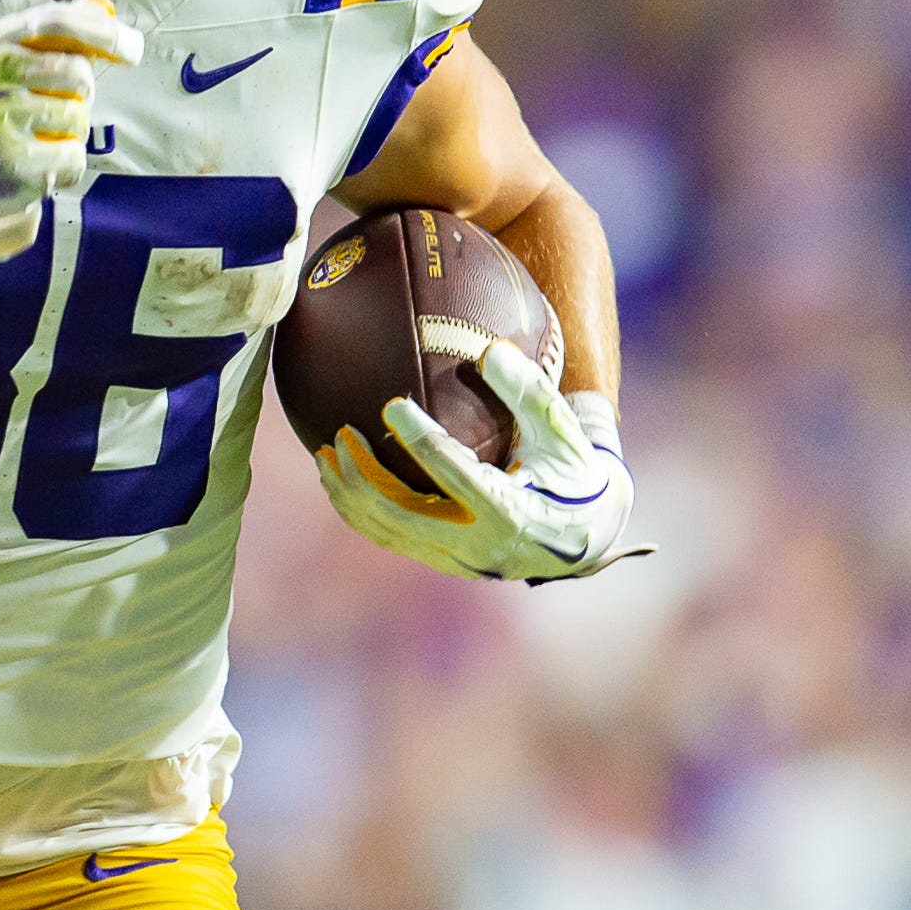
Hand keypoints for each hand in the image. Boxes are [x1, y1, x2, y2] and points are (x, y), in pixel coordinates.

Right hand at [0, 0, 142, 319]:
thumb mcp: (0, 69)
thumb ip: (50, 40)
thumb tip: (107, 12)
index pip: (56, 23)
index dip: (103, 33)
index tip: (132, 49)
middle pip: (79, 73)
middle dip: (79, 97)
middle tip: (50, 116)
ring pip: (79, 118)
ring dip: (70, 137)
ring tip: (36, 144)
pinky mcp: (11, 162)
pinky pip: (73, 157)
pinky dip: (65, 169)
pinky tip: (38, 171)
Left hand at [313, 339, 649, 580]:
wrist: (585, 535)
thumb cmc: (574, 474)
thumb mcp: (564, 433)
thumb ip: (529, 392)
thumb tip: (490, 349)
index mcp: (509, 512)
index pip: (454, 473)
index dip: (418, 438)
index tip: (391, 403)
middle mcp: (476, 543)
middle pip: (401, 514)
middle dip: (363, 476)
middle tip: (340, 434)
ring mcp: (455, 558)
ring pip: (387, 532)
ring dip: (350, 495)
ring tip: (324, 455)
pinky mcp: (442, 560)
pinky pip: (391, 537)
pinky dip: (360, 510)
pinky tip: (341, 478)